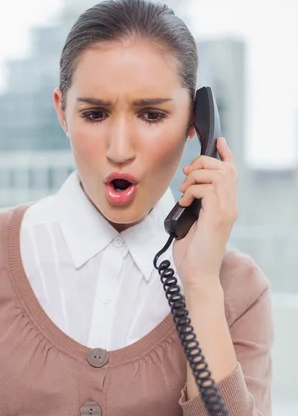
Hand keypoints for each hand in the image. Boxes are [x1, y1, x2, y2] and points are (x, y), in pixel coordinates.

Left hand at [172, 137, 237, 288]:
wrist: (198, 274)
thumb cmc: (193, 254)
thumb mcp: (192, 222)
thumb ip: (194, 204)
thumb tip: (185, 191)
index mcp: (226, 206)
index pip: (231, 173)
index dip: (225, 154)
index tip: (218, 142)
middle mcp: (230, 206)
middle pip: (224, 168)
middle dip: (202, 164)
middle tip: (186, 177)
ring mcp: (226, 211)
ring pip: (216, 175)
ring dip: (195, 178)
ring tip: (184, 192)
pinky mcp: (217, 216)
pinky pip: (207, 189)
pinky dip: (191, 191)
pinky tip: (184, 204)